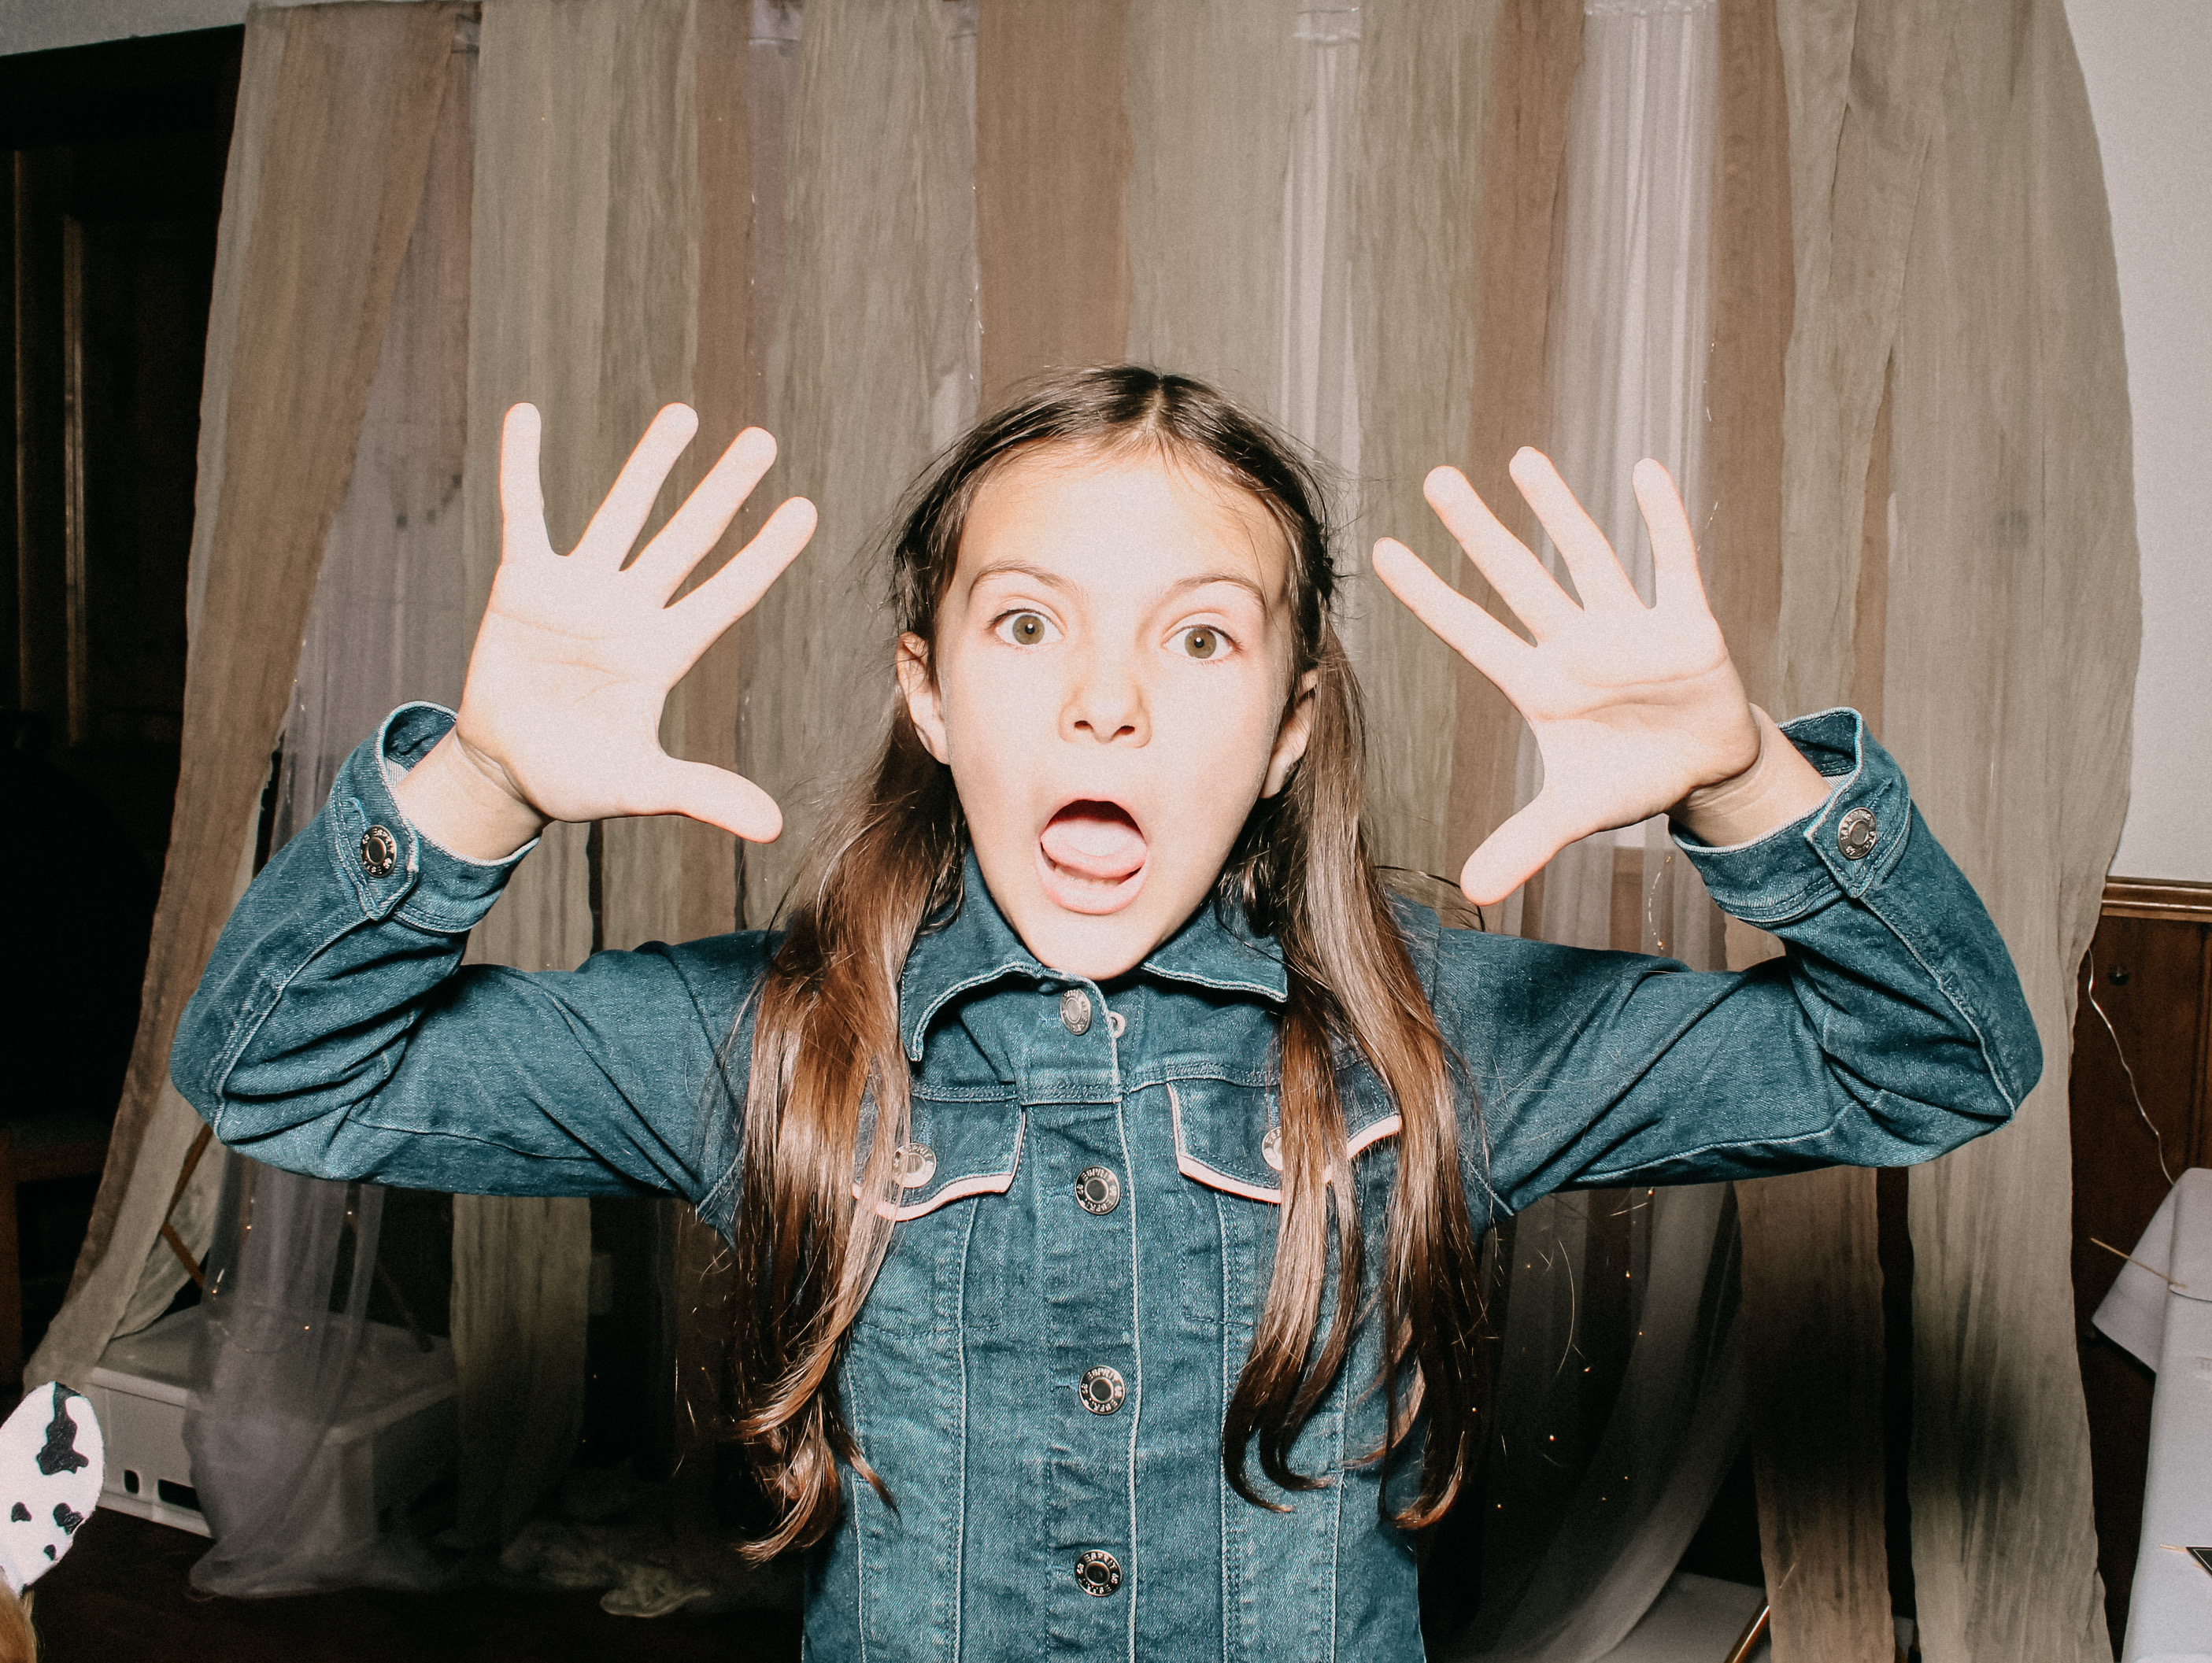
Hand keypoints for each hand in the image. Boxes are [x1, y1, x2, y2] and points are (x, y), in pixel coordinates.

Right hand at [396, 403, 815, 860]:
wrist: (504, 774)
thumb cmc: (576, 780)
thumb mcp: (640, 785)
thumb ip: (702, 794)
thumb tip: (772, 827)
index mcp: (664, 652)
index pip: (726, 593)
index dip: (763, 554)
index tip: (804, 510)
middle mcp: (630, 610)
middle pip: (685, 539)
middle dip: (721, 491)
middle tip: (760, 440)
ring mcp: (578, 591)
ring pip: (620, 513)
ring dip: (648, 465)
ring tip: (683, 414)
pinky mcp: (521, 584)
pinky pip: (523, 514)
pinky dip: (521, 466)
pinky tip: (526, 414)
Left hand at [1374, 450, 1817, 905]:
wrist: (1706, 768)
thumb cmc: (1632, 776)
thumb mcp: (1576, 812)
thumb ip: (1525, 842)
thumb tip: (1474, 892)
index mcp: (1543, 685)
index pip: (1473, 633)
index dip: (1430, 597)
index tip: (1384, 552)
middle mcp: (1577, 645)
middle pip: (1519, 579)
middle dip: (1479, 533)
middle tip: (1435, 480)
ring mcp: (1630, 627)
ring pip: (1587, 555)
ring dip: (1559, 509)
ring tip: (1521, 459)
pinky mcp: (1688, 623)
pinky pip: (1674, 561)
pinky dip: (1662, 519)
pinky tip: (1643, 470)